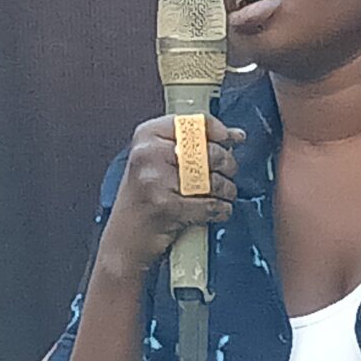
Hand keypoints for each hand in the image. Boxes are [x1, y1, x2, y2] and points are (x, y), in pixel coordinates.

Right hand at [97, 115, 241, 279]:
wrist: (124, 238)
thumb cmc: (145, 198)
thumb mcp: (159, 161)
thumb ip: (194, 144)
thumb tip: (235, 135)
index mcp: (146, 136)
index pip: (192, 122)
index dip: (218, 130)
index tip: (230, 139)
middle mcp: (148, 154)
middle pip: (208, 150)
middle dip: (227, 164)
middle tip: (228, 173)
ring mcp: (155, 180)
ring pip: (212, 179)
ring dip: (226, 189)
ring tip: (224, 194)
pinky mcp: (165, 206)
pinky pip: (210, 205)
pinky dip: (221, 210)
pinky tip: (219, 210)